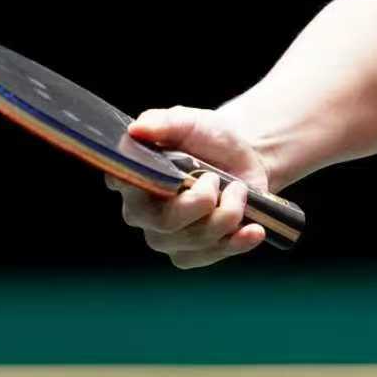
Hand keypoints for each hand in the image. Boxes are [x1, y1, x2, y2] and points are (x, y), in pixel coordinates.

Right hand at [106, 107, 273, 268]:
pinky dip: (238, 241)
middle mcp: (143, 213)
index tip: (166, 180)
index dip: (140, 185)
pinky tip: (253, 230)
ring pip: (197, 240)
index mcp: (134, 178)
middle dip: (202, 201)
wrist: (244, 158)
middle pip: (167, 223)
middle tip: (215, 179)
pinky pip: (213, 254)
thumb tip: (136, 129)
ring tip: (238, 190)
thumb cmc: (209, 138)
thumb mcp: (189, 122)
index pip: (123, 183)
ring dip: (228, 212)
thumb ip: (163, 123)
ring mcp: (167, 237)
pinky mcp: (193, 253)